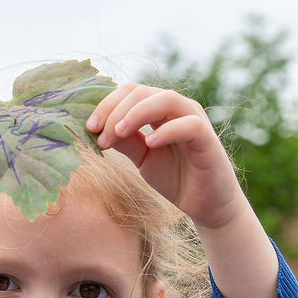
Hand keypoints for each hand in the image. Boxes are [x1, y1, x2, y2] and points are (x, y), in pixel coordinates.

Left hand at [86, 84, 248, 231]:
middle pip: (142, 92)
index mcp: (160, 111)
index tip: (89, 128)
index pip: (130, 92)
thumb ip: (125, 141)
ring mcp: (195, 120)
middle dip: (115, 110)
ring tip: (119, 133)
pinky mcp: (208, 139)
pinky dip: (167, 131)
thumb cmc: (176, 178)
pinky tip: (150, 143)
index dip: (107, 105)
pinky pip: (188, 125)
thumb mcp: (142, 158)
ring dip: (137, 113)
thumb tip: (97, 129)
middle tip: (100, 136)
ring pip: (165, 99)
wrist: (205, 205)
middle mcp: (178, 109)